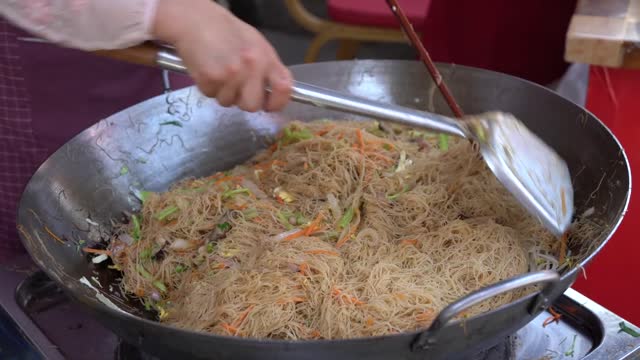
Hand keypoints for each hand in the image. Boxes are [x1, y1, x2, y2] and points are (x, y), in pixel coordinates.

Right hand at [153, 0, 291, 111]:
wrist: (195, 20)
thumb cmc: (225, 31)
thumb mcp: (256, 43)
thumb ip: (268, 67)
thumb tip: (274, 92)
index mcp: (266, 57)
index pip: (284, 89)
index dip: (276, 103)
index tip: (268, 105)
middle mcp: (252, 66)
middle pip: (252, 106)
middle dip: (242, 100)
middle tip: (235, 85)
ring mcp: (231, 74)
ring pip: (229, 103)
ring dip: (222, 92)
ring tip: (219, 71)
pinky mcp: (210, 78)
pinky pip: (211, 95)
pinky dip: (208, 87)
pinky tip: (208, 69)